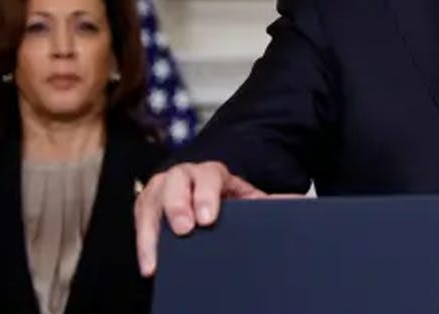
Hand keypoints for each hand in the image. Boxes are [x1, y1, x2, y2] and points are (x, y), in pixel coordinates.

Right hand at [134, 161, 265, 275]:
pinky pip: (140, 221)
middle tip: (185, 229)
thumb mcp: (247, 197)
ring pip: (152, 201)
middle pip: (175, 183)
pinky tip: (150, 264)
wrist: (205, 192)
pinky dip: (143, 244)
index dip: (206, 196)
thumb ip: (270, 200)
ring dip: (152, 229)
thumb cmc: (226, 197)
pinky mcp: (146, 206)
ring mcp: (161, 189)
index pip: (208, 177)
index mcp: (212, 173)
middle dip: (178, 206)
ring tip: (157, 258)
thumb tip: (298, 202)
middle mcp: (183, 176)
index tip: (208, 219)